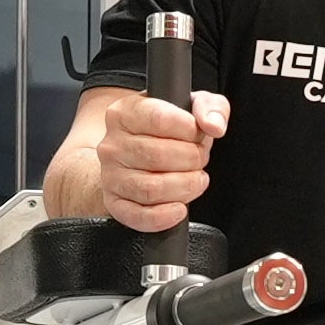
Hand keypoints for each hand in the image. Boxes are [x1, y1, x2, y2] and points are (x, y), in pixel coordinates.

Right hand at [94, 87, 230, 232]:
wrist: (137, 154)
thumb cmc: (167, 130)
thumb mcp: (191, 107)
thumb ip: (210, 107)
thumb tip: (213, 126)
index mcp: (125, 112)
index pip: (159, 119)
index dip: (189, 130)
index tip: (197, 134)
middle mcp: (112, 144)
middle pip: (157, 156)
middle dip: (192, 160)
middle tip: (199, 159)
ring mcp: (110, 176)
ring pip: (150, 188)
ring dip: (184, 187)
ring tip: (195, 180)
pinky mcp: (114, 203)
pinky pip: (138, 216)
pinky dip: (164, 217)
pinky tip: (180, 208)